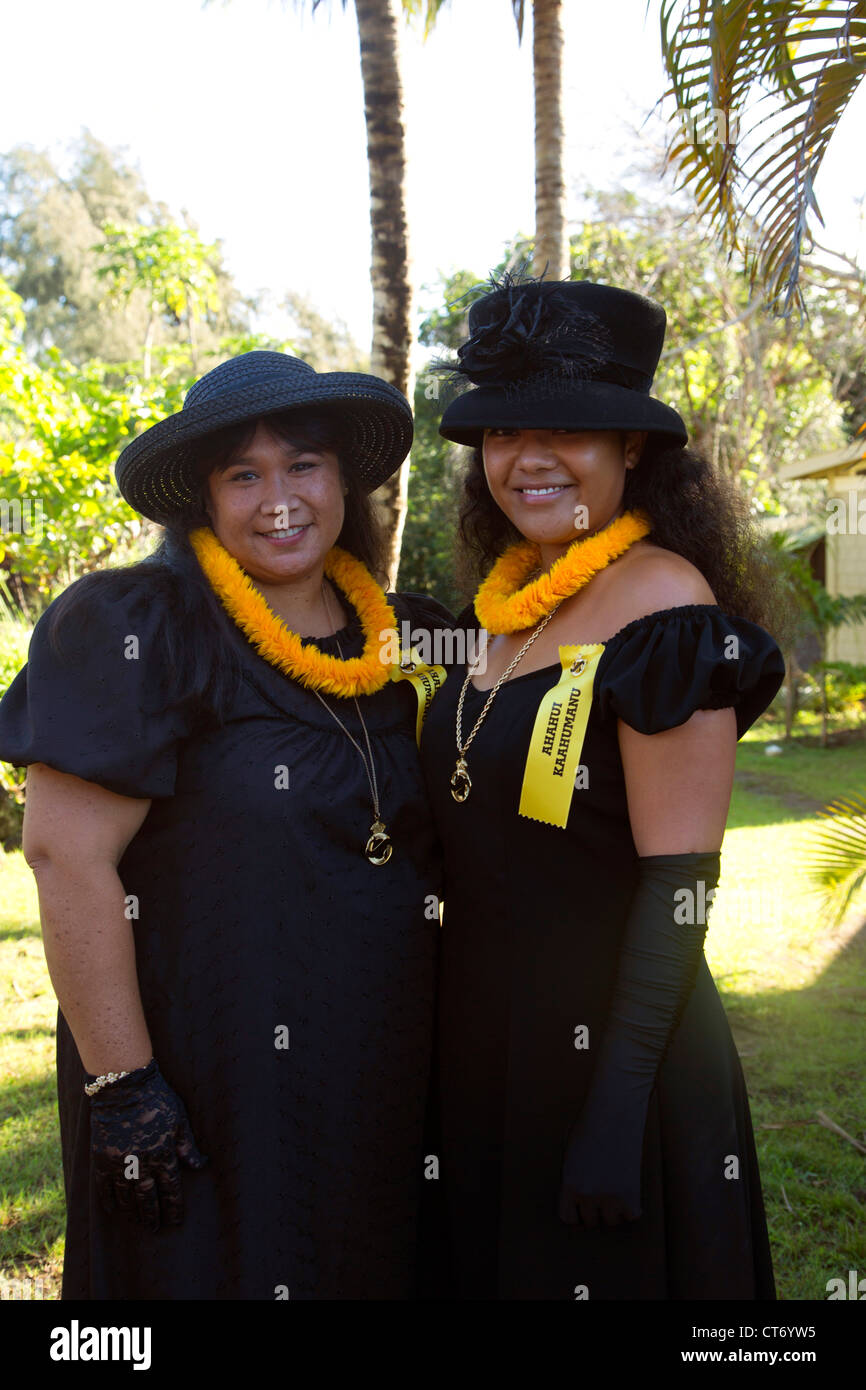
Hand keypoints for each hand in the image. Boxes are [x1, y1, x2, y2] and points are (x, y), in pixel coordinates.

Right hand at [89, 1058, 207, 1229]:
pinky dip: (109, 1200)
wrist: (123, 1086)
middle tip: (156, 1229)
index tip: (176, 1220)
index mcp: (163, 1153)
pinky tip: (114, 1210)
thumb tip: (201, 1165)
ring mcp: (120, 1162)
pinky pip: (104, 1186)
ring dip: (133, 1211)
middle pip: (148, 1197)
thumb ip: (188, 1145)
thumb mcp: (179, 1119)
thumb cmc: (156, 1099)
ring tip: (138, 1221)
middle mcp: (141, 1162)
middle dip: (153, 1215)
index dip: (174, 1206)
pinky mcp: (102, 1158)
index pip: (171, 1188)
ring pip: (127, 1195)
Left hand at [558, 1090, 644, 1228]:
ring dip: (613, 1211)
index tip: (582, 1207)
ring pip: (611, 1221)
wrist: (613, 1110)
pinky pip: (631, 1216)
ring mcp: (609, 1196)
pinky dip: (632, 1208)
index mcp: (568, 1184)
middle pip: (590, 1221)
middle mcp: (587, 1194)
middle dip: (594, 1210)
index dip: (576, 1212)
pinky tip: (629, 1194)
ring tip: (614, 1194)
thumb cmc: (590, 1125)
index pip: (568, 1217)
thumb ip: (571, 1176)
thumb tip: (576, 1198)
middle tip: (601, 1196)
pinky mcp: (630, 1193)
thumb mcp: (570, 1152)